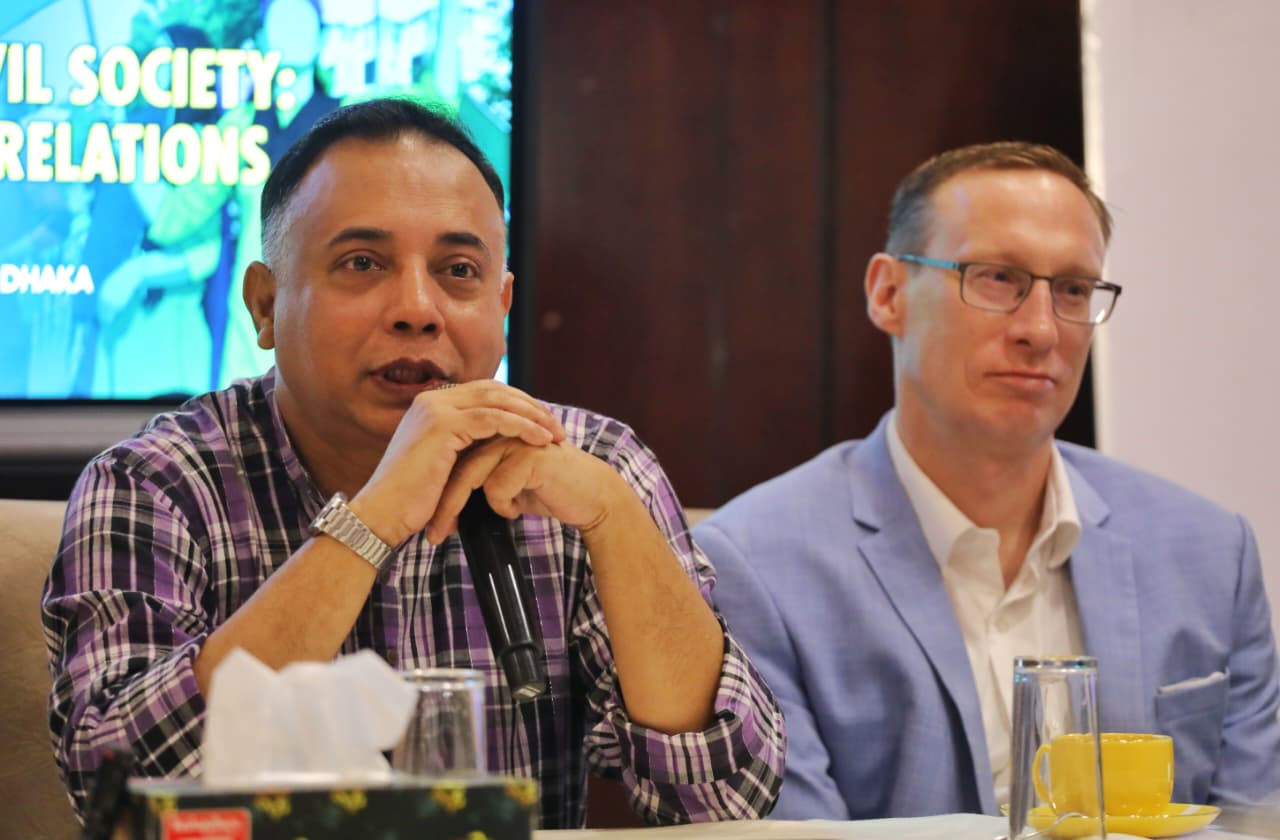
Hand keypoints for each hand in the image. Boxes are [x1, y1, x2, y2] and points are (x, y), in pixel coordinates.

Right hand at [351, 381, 566, 544]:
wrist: (382, 516)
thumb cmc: (412, 501)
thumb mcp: (444, 466)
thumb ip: (466, 450)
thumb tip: (498, 450)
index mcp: (432, 406)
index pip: (486, 393)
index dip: (518, 405)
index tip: (543, 425)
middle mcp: (432, 400)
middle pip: (496, 390)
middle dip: (530, 406)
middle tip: (556, 426)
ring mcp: (435, 409)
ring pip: (498, 400)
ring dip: (532, 415)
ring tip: (556, 434)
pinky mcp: (442, 425)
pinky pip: (493, 418)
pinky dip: (521, 427)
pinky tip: (540, 440)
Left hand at [424, 437, 624, 543]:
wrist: (592, 497)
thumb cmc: (551, 491)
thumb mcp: (510, 486)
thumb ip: (483, 480)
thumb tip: (445, 497)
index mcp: (494, 433)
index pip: (455, 458)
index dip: (439, 490)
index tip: (426, 523)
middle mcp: (502, 431)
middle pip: (458, 465)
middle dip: (441, 502)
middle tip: (431, 534)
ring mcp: (516, 439)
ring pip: (471, 475)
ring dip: (456, 506)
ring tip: (447, 531)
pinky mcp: (529, 454)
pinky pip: (497, 486)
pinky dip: (503, 505)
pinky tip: (517, 511)